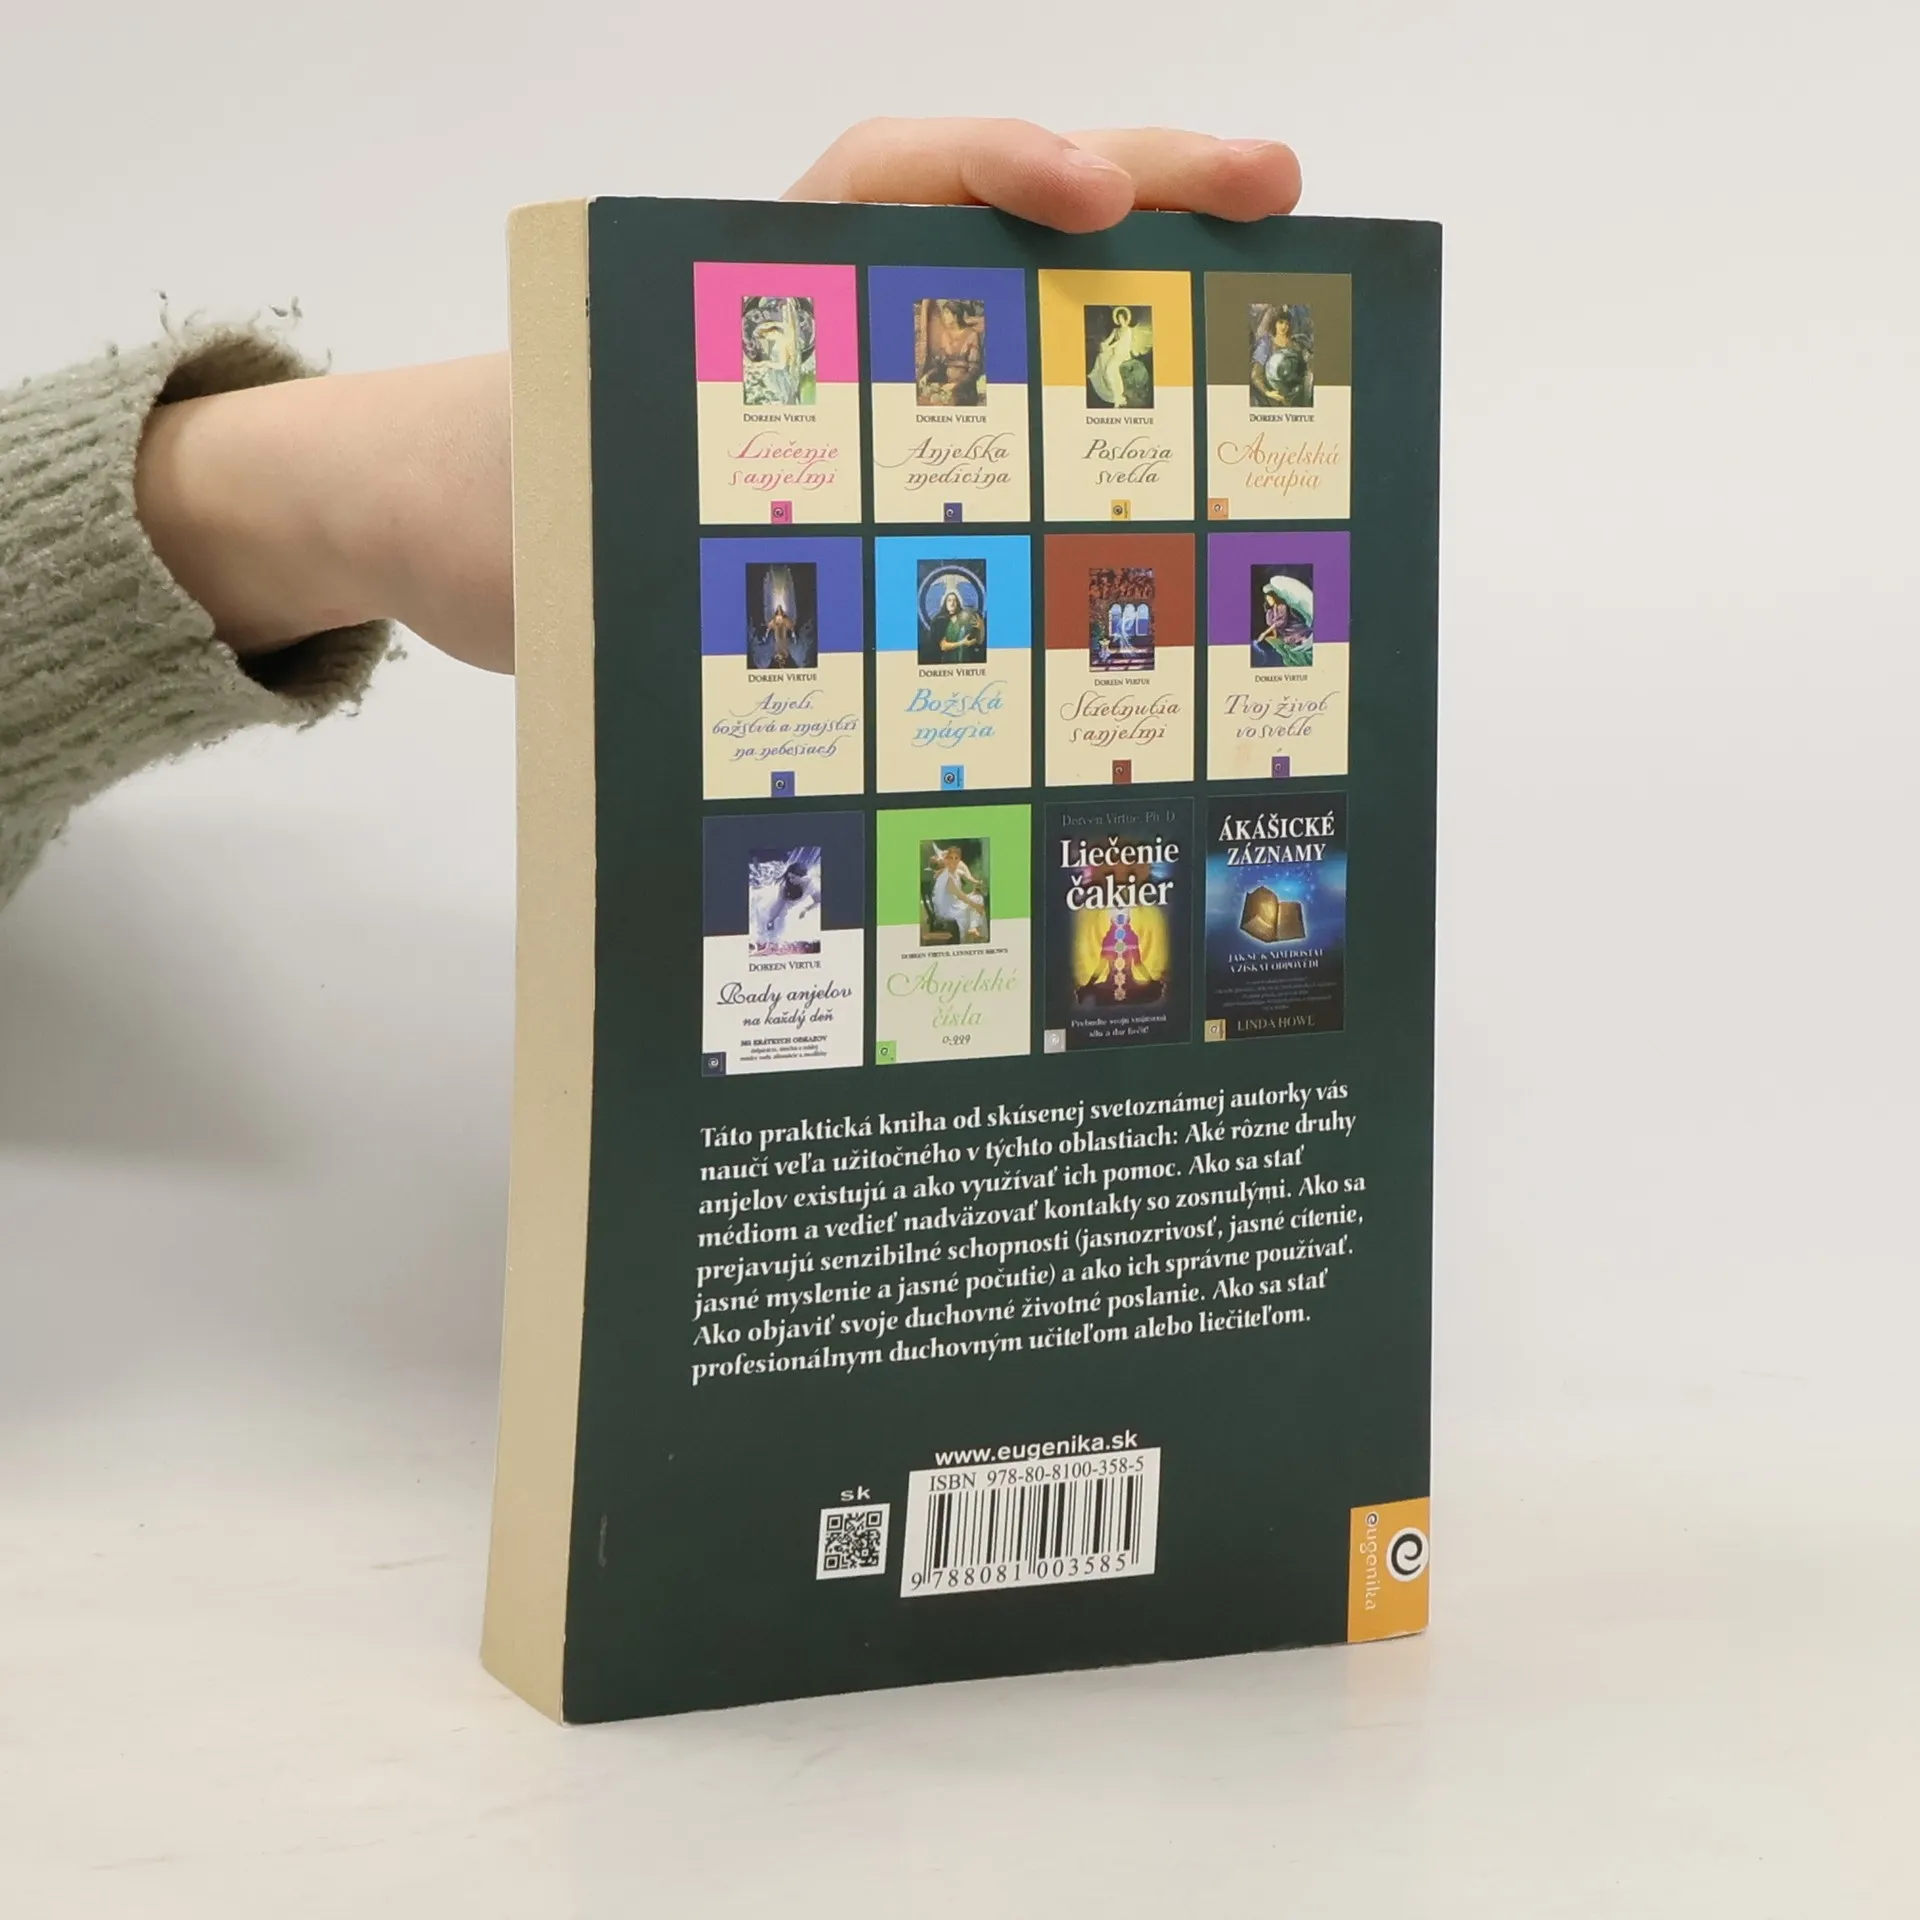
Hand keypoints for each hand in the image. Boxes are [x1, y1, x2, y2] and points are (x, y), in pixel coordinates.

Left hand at [136, 121, 1299, 675]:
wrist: (429, 526)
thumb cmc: (482, 504)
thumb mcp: (542, 516)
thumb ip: (640, 547)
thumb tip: (783, 663)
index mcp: (738, 291)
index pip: (882, 182)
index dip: (995, 174)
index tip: (1093, 212)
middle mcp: (814, 316)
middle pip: (989, 219)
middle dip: (1140, 194)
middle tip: (1279, 194)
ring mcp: (849, 381)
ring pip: (1009, 314)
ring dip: (1131, 313)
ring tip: (1264, 328)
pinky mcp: (860, 453)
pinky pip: (985, 413)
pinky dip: (1076, 420)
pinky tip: (1156, 464)